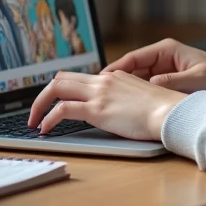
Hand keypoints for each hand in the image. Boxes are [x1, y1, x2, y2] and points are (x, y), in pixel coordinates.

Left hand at [26, 71, 185, 140]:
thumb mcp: (140, 98)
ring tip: (34, 121)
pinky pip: (62, 110)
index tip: (54, 102)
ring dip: (39, 105)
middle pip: (61, 78)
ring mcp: (99, 93)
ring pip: (57, 88)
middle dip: (43, 94)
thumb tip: (117, 111)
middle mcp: (103, 80)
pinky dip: (48, 119)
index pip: (79, 77)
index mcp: (114, 76)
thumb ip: (124, 99)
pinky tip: (45, 129)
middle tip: (36, 111)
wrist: (171, 112)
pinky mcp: (97, 110)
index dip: (62, 88)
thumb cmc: (163, 111)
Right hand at [102, 38, 205, 93]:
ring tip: (110, 103)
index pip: (133, 58)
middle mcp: (163, 58)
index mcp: (167, 50)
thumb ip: (172, 82)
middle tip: (98, 95)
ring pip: (137, 81)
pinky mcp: (169, 83)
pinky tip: (129, 108)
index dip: (115, 69)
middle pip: (131, 70)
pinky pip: (148, 89)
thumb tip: (150, 86)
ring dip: (126, 91)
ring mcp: (165, 71)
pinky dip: (138, 97)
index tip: (100, 81)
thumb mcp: (197, 79)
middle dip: (116, 82)